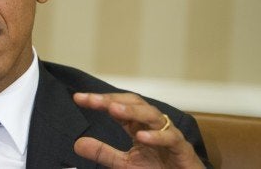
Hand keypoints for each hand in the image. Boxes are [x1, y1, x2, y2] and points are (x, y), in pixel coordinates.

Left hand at [73, 93, 203, 168]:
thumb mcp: (124, 164)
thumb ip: (103, 152)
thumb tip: (77, 143)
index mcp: (139, 126)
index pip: (118, 107)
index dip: (100, 101)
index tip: (79, 98)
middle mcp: (153, 126)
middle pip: (135, 103)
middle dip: (113, 100)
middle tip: (93, 100)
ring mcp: (169, 135)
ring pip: (153, 115)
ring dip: (133, 111)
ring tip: (113, 109)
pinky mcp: (183, 149)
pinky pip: (171, 138)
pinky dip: (157, 137)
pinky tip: (142, 137)